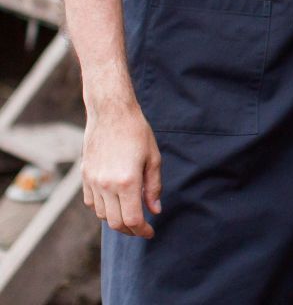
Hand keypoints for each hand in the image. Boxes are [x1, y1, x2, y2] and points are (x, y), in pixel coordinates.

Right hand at [81, 101, 161, 238]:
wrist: (111, 112)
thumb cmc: (136, 132)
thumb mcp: (153, 157)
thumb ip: (153, 187)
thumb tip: (155, 210)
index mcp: (126, 181)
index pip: (132, 219)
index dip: (142, 230)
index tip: (150, 232)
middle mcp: (106, 185)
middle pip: (115, 222)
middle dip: (130, 229)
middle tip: (142, 227)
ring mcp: (92, 182)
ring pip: (102, 215)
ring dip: (116, 219)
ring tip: (131, 212)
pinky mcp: (85, 177)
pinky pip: (92, 203)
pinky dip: (103, 208)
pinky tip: (115, 200)